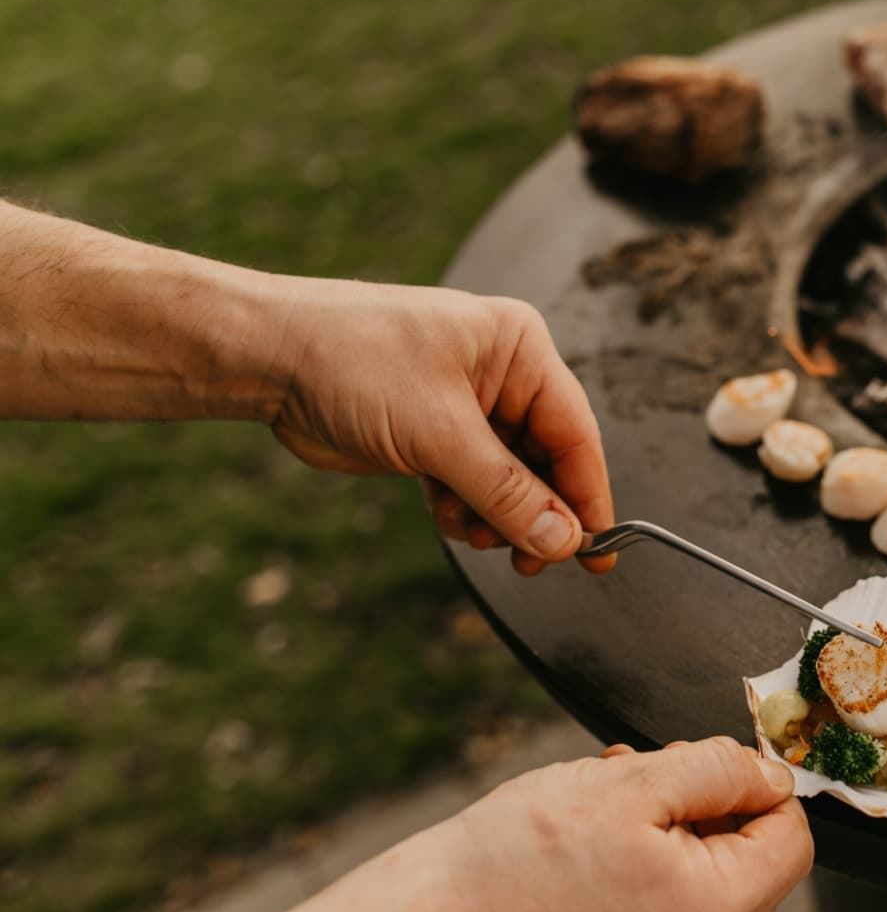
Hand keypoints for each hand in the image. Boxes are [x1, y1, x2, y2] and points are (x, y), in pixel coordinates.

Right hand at [50, 737, 810, 911]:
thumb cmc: (512, 858)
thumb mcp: (629, 782)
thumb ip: (717, 768)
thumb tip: (771, 771)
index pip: (791, 837)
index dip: (756, 783)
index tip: (707, 761)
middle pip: (755, 860)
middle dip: (709, 805)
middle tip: (644, 776)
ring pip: (713, 879)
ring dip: (673, 828)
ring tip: (608, 807)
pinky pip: (676, 908)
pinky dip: (651, 864)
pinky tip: (597, 842)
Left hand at [262, 273, 613, 574]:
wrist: (267, 357)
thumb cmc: (351, 360)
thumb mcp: (441, 433)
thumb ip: (507, 492)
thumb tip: (563, 540)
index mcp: (518, 348)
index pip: (576, 431)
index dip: (587, 495)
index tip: (594, 550)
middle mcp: (501, 375)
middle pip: (548, 461)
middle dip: (536, 513)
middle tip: (532, 562)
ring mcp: (468, 406)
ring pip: (510, 481)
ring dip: (495, 517)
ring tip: (471, 531)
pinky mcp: (434, 434)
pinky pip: (472, 486)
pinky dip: (465, 510)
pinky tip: (446, 517)